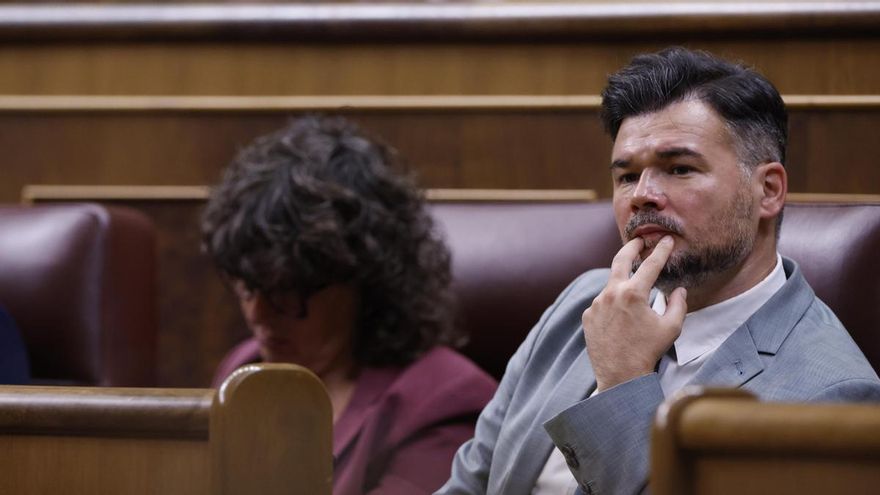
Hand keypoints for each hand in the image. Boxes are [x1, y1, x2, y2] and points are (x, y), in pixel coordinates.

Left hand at [582, 236, 686, 391]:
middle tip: (639, 241)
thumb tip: (679, 290)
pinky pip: (602, 303)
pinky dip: (613, 304)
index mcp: (633, 294)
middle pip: (620, 260)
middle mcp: (611, 294)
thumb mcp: (671, 328)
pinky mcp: (588, 315)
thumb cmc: (647, 352)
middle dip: (631, 247)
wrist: (620, 375)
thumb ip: (678, 304)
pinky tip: (621, 318)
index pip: (650, 264)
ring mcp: (596, 304)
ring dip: (623, 284)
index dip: (661, 250)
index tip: (666, 240)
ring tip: (635, 293)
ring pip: (612, 285)